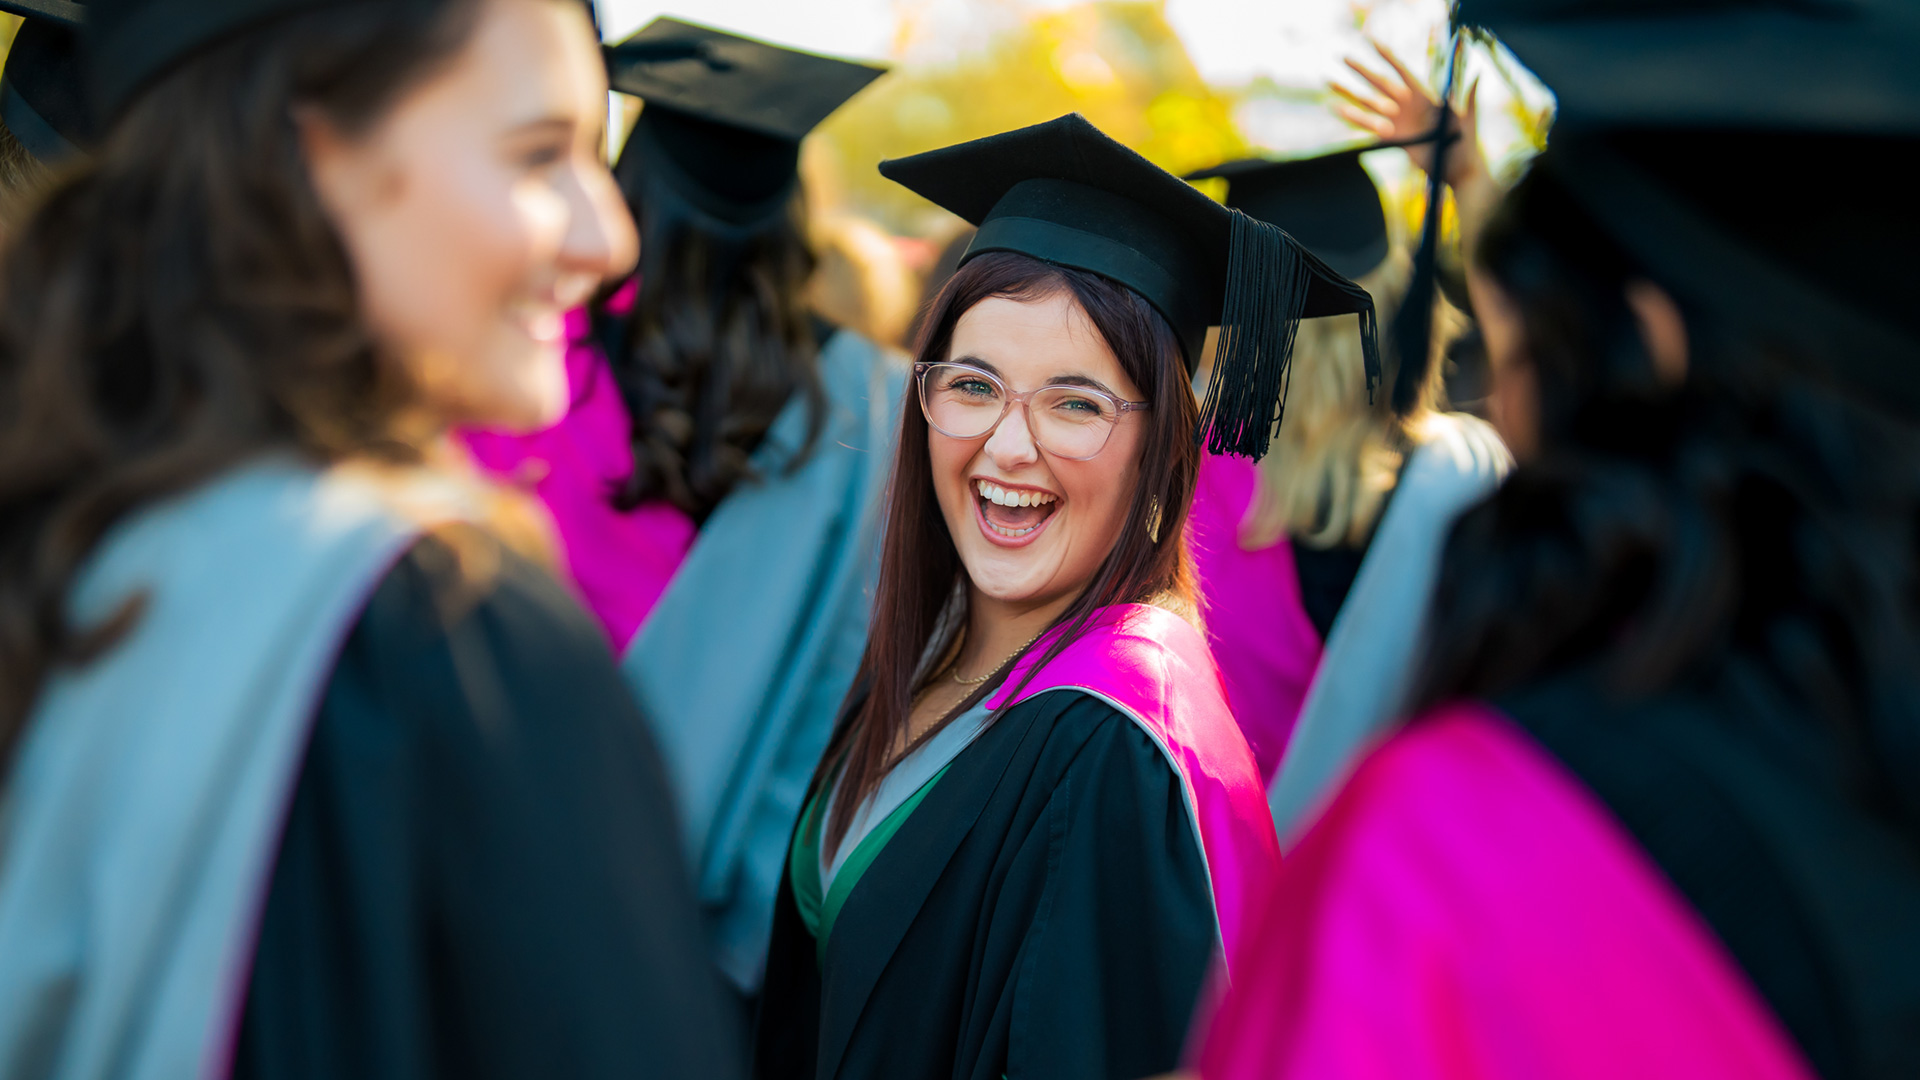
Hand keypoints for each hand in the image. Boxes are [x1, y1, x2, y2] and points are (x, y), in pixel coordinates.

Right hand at [1332, 40, 1485, 189]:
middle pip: (1380, 83)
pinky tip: (1336, 109)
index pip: (1402, 70)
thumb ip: (1468, 97)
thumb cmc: (1465, 142)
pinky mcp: (1391, 138)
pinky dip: (1352, 118)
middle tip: (1343, 57)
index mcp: (1424, 95)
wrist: (1457, 169)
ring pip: (1368, 103)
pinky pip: (1367, 126)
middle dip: (1361, 70)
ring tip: (1330, 82)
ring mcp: (1397, 121)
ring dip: (1349, 93)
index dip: (1387, 56)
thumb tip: (1476, 75)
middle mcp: (1407, 105)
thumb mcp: (1468, 118)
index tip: (1371, 42)